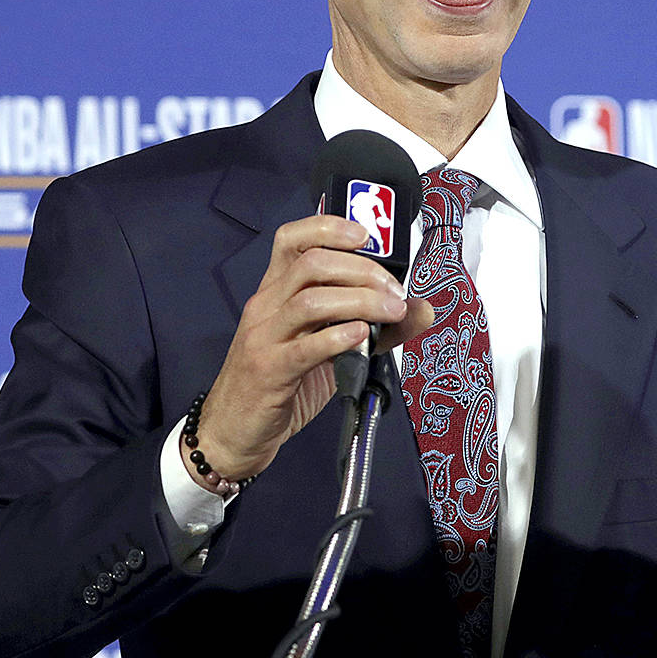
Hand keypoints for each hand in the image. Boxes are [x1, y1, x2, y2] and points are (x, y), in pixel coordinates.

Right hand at [191, 215, 432, 487]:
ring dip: (359, 301)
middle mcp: (266, 305)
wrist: (234, 430)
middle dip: (363, 270)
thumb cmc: (282, 384)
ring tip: (390, 313)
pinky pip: (304, 347)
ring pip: (311, 300)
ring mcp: (264, 337)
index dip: (330, 227)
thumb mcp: (328, 349)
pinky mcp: (268, 371)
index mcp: (276, 290)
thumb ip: (374, 328)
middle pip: (312, 263)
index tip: (367, 235)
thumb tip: (422, 310)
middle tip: (394, 293)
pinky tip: (360, 337)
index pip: (293, 238)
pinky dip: (338, 337)